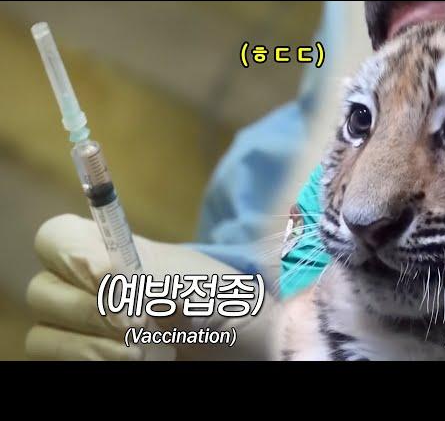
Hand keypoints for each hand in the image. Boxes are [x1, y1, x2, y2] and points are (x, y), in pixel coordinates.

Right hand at [25, 214, 273, 359]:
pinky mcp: (85, 360)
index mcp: (114, 256)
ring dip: (88, 346)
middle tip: (138, 327)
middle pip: (41, 292)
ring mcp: (84, 331)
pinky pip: (55, 365)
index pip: (56, 238)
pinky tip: (131, 364)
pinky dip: (86, 363)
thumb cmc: (225, 306)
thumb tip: (113, 280)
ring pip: (42, 337)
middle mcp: (90, 291)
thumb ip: (156, 284)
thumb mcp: (200, 288)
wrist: (245, 345)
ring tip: (140, 354)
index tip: (113, 279)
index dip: (71, 256)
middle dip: (91, 311)